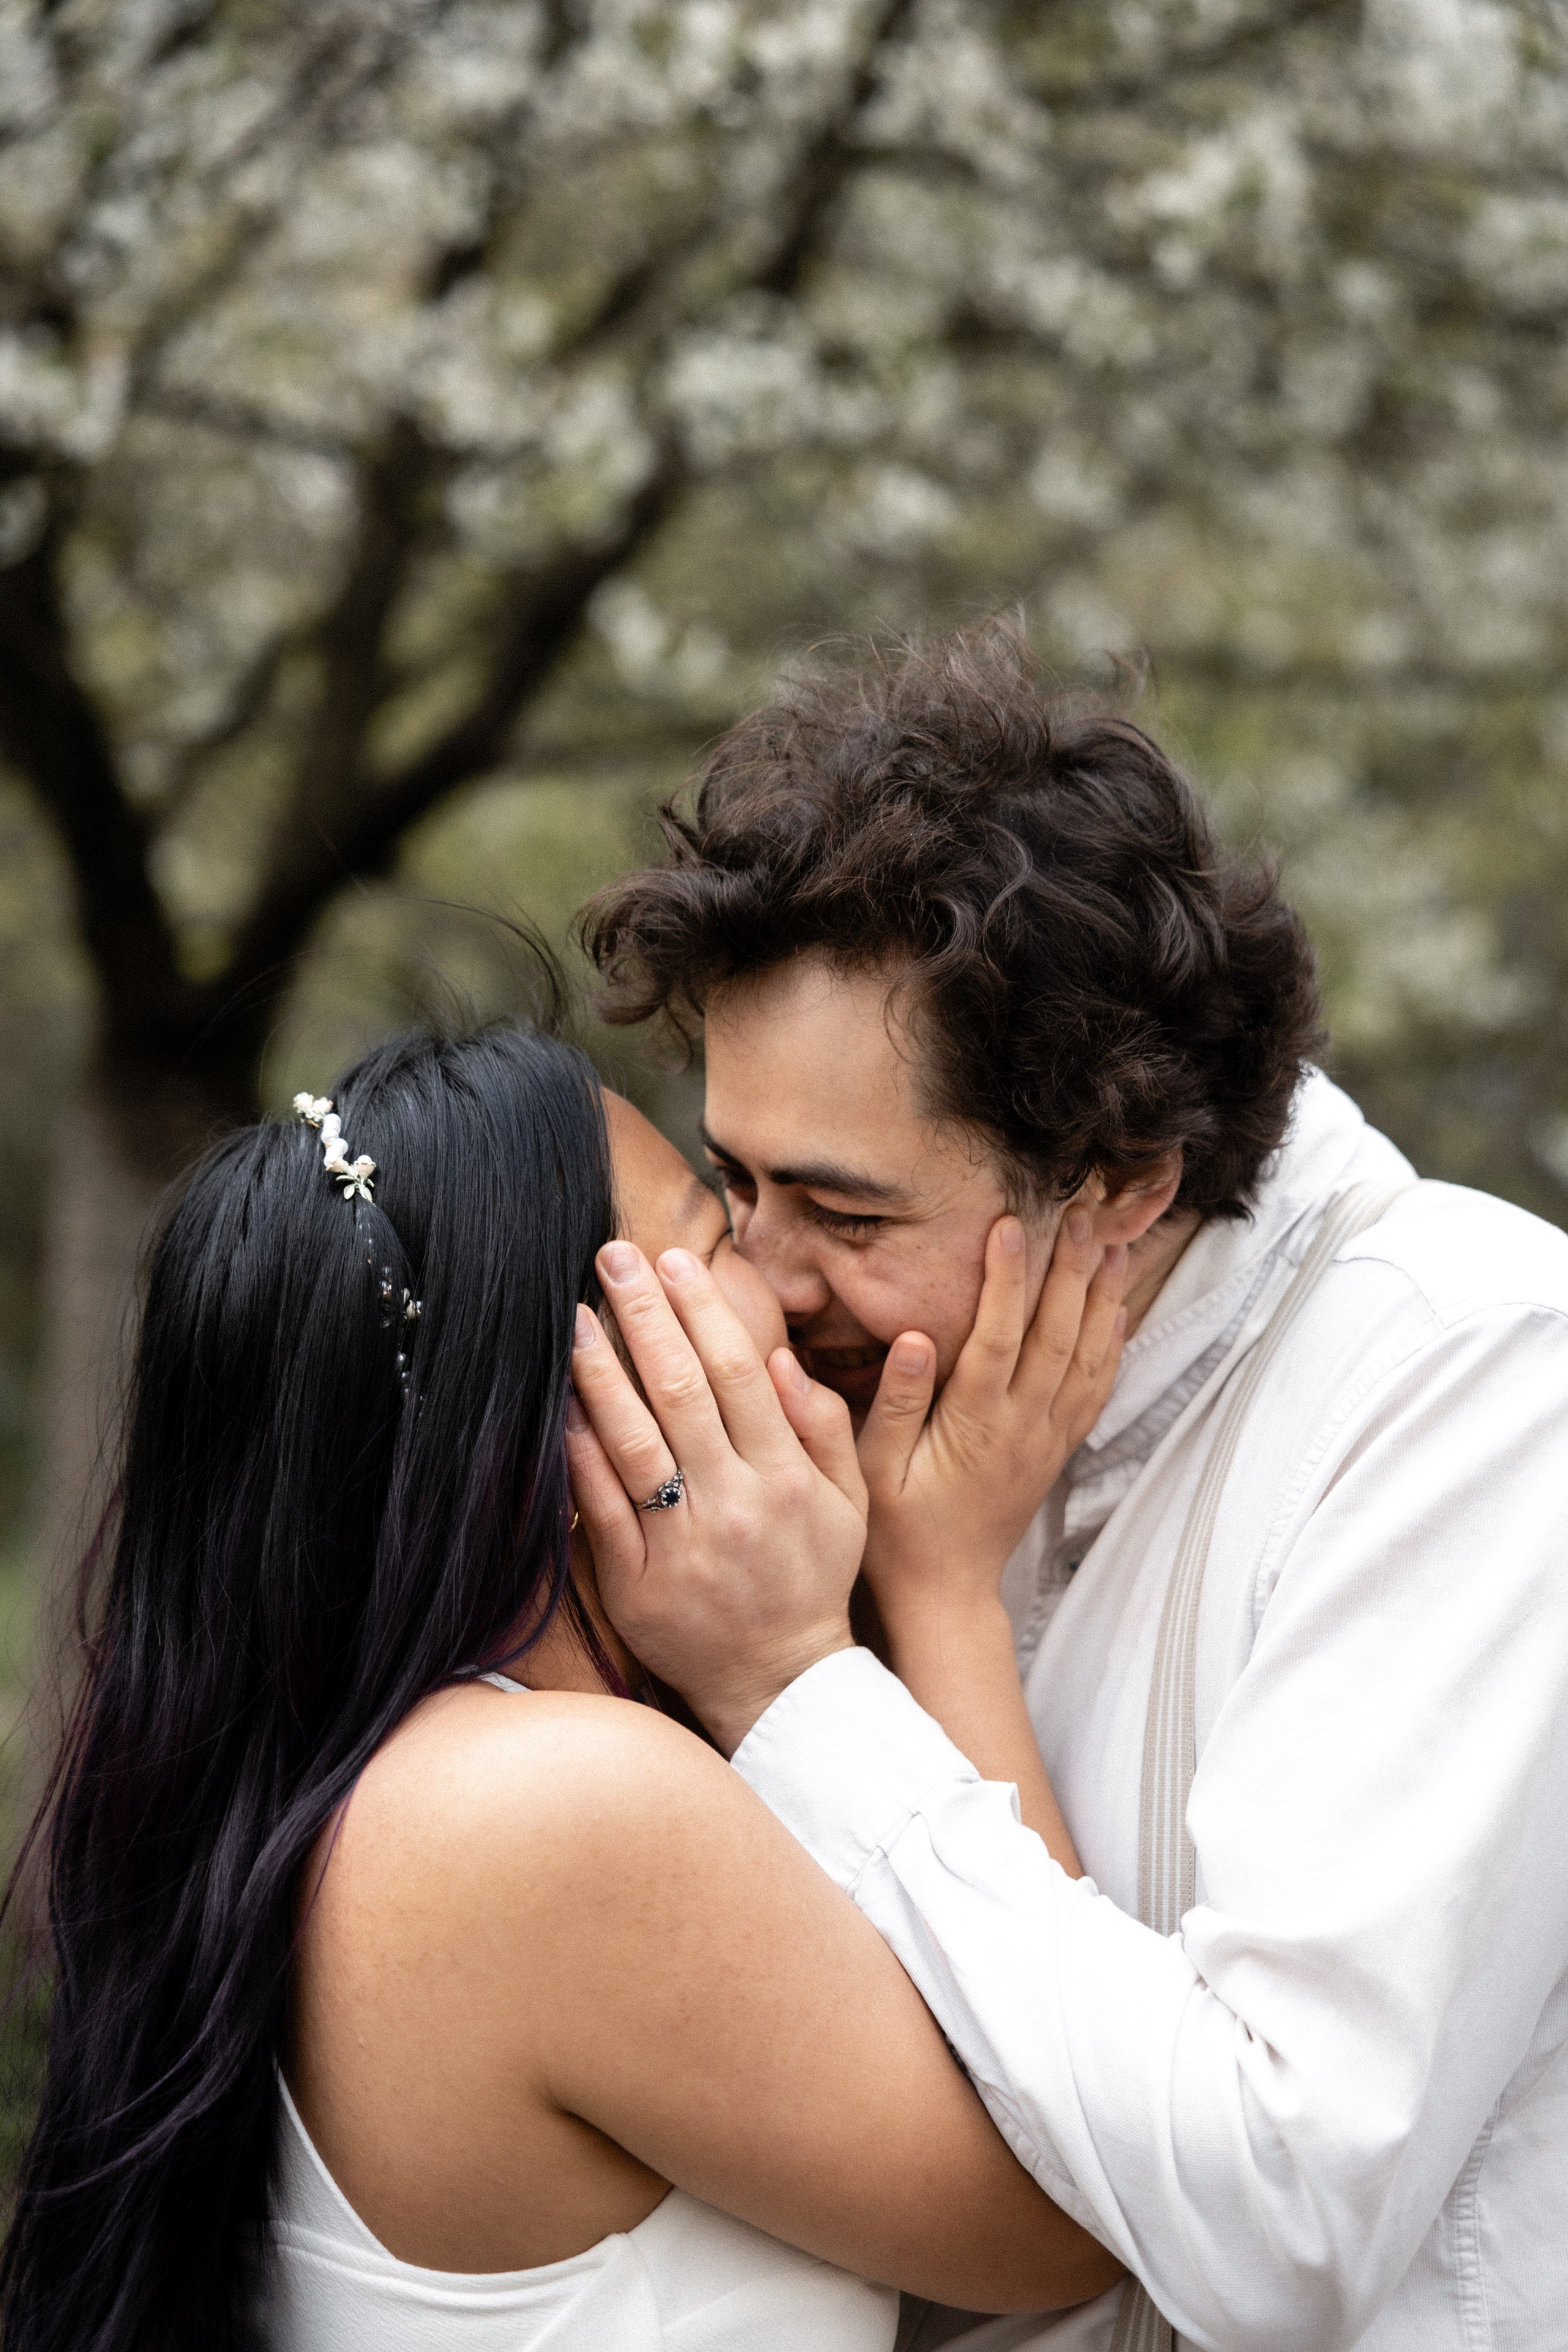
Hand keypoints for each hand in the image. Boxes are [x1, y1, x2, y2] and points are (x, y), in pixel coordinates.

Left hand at [565, 1240, 866, 1754]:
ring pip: (632, 1441)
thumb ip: (823, 1426)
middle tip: (613, 1257)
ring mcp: (681, 1544)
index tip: (675, 1260)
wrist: (780, 1683)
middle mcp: (734, 1504)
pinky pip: (598, 1505)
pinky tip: (559, 1402)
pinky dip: (577, 1451)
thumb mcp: (849, 1503)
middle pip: (680, 1391)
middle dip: (644, 1315)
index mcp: (784, 1477)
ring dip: (600, 1372)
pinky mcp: (636, 1582)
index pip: (738, 1373)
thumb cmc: (811, 1579)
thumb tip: (781, 1357)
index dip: (702, 1310)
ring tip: (575, 1316)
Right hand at [858, 1209, 1128, 1659]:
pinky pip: (1095, 1391)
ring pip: (1087, 1358)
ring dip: (1102, 1299)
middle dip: (1070, 1270)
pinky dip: (1111, 1346)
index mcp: (975, 1425)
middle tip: (1083, 1214)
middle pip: (1057, 1335)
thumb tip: (916, 1336)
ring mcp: (1046, 1440)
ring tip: (1113, 1245)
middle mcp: (1022, 1427)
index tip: (1009, 1223)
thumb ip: (899, 1402)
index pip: (997, 1335)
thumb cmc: (897, 1532)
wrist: (945, 1594)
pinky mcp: (1056, 1451)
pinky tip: (1117, 1311)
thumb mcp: (874, 1469)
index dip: (1006, 1276)